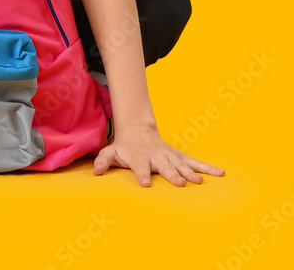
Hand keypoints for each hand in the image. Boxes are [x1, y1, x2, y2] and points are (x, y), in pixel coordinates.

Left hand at [92, 124, 225, 186]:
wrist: (138, 130)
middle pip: (165, 166)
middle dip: (172, 174)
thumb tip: (95, 172)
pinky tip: (220, 173)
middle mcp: (156, 156)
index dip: (142, 175)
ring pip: (181, 163)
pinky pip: (194, 161)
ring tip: (200, 182)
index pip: (140, 167)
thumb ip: (103, 161)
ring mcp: (168, 155)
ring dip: (191, 172)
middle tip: (181, 183)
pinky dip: (207, 167)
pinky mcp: (178, 155)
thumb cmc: (124, 146)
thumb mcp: (110, 151)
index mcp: (139, 157)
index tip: (146, 184)